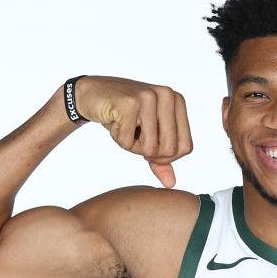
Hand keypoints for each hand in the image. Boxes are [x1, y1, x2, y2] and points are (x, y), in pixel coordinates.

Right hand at [74, 76, 192, 187]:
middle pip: (169, 150)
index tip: (148, 145)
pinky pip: (128, 142)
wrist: (91, 94)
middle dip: (148, 152)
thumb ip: (161, 159)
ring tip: (123, 127)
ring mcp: (149, 96)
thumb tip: (171, 184)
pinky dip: (118, 138)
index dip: (165, 157)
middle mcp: (168, 95)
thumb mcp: (147, 137)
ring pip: (150, 148)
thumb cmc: (123, 116)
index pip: (185, 147)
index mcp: (178, 101)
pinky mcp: (130, 102)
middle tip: (134, 136)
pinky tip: (114, 121)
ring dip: (131, 146)